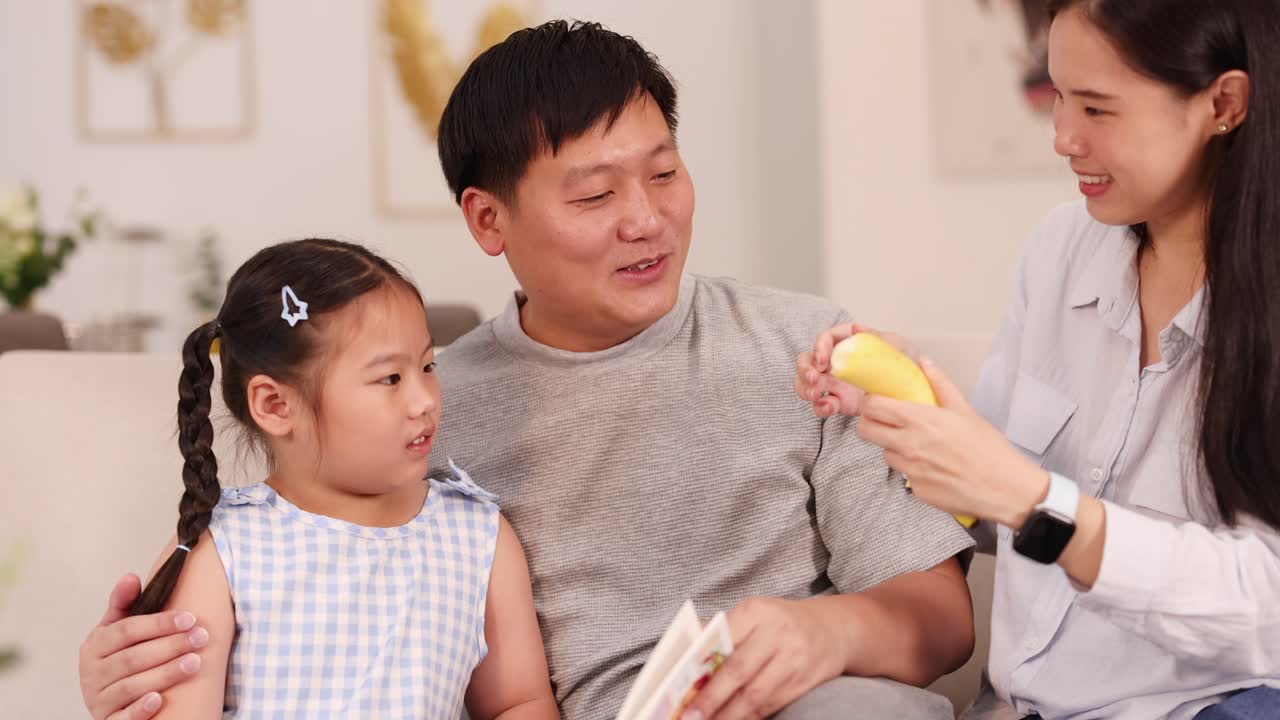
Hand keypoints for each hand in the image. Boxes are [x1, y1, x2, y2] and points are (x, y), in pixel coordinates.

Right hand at [79, 574, 207, 719]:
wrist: (109, 698)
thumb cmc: (119, 658)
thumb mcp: (116, 629)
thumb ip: (124, 604)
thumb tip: (130, 576)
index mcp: (95, 645)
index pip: (126, 630)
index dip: (159, 623)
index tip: (190, 618)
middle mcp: (92, 673)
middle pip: (133, 658)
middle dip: (170, 646)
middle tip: (201, 638)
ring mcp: (98, 699)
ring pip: (131, 686)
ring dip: (165, 674)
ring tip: (195, 663)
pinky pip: (122, 718)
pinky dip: (140, 709)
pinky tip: (160, 700)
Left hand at [681, 598, 843, 719]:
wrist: (833, 630)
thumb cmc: (781, 623)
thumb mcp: (754, 615)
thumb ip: (722, 631)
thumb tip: (685, 651)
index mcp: (757, 611)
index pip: (724, 636)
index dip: (701, 664)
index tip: (680, 685)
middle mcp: (777, 633)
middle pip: (738, 670)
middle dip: (711, 698)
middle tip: (691, 716)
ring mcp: (794, 659)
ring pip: (755, 695)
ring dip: (729, 716)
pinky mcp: (804, 683)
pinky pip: (772, 706)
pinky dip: (749, 718)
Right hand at [795, 323, 921, 417]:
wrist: (913, 392)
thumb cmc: (905, 365)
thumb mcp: (894, 345)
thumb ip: (875, 336)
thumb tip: (857, 327)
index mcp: (848, 343)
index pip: (825, 338)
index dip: (819, 347)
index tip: (824, 359)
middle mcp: (837, 361)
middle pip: (808, 360)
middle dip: (805, 369)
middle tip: (814, 379)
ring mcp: (835, 382)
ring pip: (806, 383)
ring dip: (805, 388)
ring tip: (816, 395)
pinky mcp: (838, 402)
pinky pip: (820, 404)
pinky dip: (820, 407)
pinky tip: (830, 408)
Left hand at [857, 358, 1047, 527]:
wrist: (1005, 488)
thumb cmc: (989, 449)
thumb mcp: (965, 410)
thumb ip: (940, 385)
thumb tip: (925, 363)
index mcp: (919, 421)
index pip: (873, 407)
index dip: (871, 402)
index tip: (878, 401)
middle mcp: (908, 445)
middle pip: (866, 431)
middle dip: (871, 423)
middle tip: (885, 422)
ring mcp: (909, 470)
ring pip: (884, 454)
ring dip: (893, 448)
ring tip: (918, 445)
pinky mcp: (916, 490)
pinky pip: (903, 475)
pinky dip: (912, 469)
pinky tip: (933, 466)